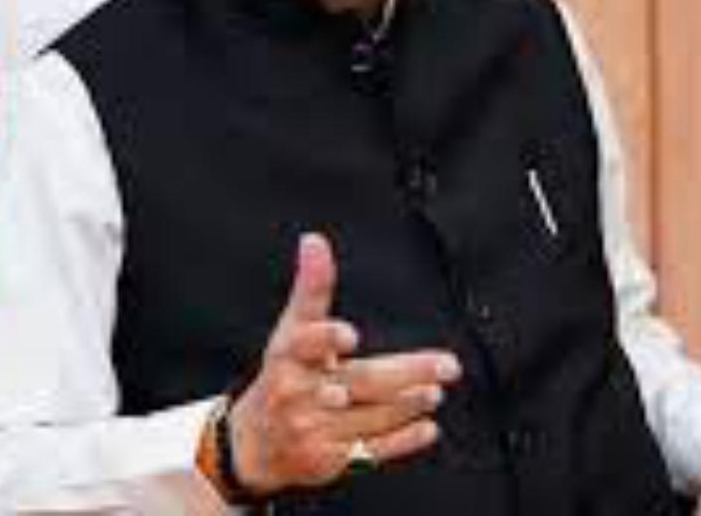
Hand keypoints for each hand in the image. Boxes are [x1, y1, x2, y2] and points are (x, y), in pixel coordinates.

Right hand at [228, 232, 461, 495]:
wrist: (256, 442)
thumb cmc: (283, 375)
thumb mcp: (291, 330)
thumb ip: (311, 288)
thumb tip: (314, 242)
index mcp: (290, 356)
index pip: (306, 343)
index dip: (327, 338)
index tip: (350, 335)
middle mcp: (299, 393)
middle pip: (359, 382)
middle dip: (405, 374)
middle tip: (444, 366)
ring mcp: (313, 429)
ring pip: (371, 417)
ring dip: (408, 405)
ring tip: (436, 392)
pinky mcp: (329, 460)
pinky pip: (371, 451)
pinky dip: (402, 440)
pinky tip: (427, 428)